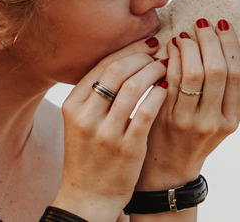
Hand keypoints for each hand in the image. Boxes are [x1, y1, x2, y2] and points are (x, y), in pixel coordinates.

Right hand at [51, 38, 168, 220]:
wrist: (89, 195)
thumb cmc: (89, 153)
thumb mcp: (81, 120)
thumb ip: (95, 93)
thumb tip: (126, 58)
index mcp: (72, 105)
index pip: (102, 65)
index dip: (128, 50)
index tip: (147, 44)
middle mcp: (86, 116)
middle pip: (116, 70)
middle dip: (142, 57)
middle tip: (160, 54)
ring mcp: (106, 132)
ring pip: (133, 87)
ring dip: (154, 72)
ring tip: (166, 68)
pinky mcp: (127, 147)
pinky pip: (146, 111)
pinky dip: (159, 94)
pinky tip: (167, 89)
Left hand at [137, 19, 239, 189]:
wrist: (167, 168)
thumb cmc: (193, 136)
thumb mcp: (216, 121)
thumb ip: (220, 93)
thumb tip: (218, 44)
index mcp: (231, 120)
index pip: (236, 75)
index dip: (230, 45)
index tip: (223, 25)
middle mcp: (212, 121)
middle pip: (216, 70)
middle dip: (209, 41)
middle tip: (202, 23)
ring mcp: (188, 121)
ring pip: (191, 74)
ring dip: (188, 47)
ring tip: (185, 34)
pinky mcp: (164, 118)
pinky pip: (168, 81)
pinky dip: (170, 59)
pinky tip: (169, 48)